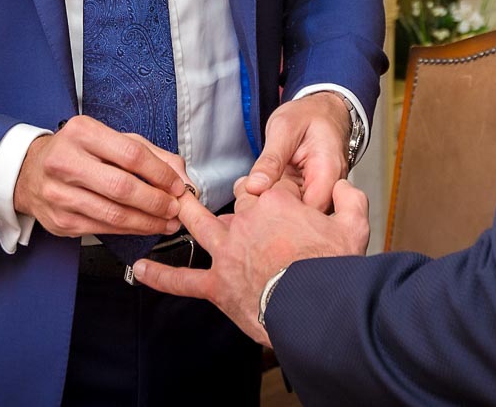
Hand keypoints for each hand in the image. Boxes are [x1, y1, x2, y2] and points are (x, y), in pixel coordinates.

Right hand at [13, 115, 187, 239]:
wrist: (29, 172)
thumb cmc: (76, 152)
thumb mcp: (109, 139)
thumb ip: (148, 152)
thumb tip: (178, 175)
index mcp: (82, 133)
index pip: (131, 154)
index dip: (160, 173)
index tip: (177, 185)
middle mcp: (66, 162)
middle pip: (122, 187)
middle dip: (156, 202)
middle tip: (174, 208)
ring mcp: (60, 194)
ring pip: (113, 214)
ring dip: (147, 222)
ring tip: (165, 222)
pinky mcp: (60, 220)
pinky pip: (103, 229)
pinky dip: (129, 230)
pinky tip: (143, 226)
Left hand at [132, 180, 370, 346]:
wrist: (314, 308)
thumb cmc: (333, 268)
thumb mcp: (353, 226)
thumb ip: (349, 199)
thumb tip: (342, 188)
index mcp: (275, 203)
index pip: (265, 187)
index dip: (273, 194)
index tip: (282, 204)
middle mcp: (245, 220)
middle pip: (235, 202)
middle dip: (239, 203)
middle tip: (245, 210)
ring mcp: (226, 252)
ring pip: (199, 225)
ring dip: (185, 213)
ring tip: (173, 205)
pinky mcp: (217, 284)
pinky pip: (183, 280)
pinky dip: (161, 276)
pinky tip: (141, 270)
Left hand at [245, 92, 350, 210]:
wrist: (322, 110)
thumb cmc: (308, 115)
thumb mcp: (283, 129)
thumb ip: (271, 159)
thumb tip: (255, 186)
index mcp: (328, 170)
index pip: (312, 211)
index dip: (284, 216)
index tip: (258, 208)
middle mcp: (330, 187)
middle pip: (306, 219)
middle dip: (275, 216)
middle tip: (249, 202)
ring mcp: (321, 193)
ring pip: (298, 217)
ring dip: (274, 211)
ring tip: (252, 197)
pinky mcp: (310, 195)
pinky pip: (294, 208)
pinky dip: (276, 205)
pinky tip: (260, 196)